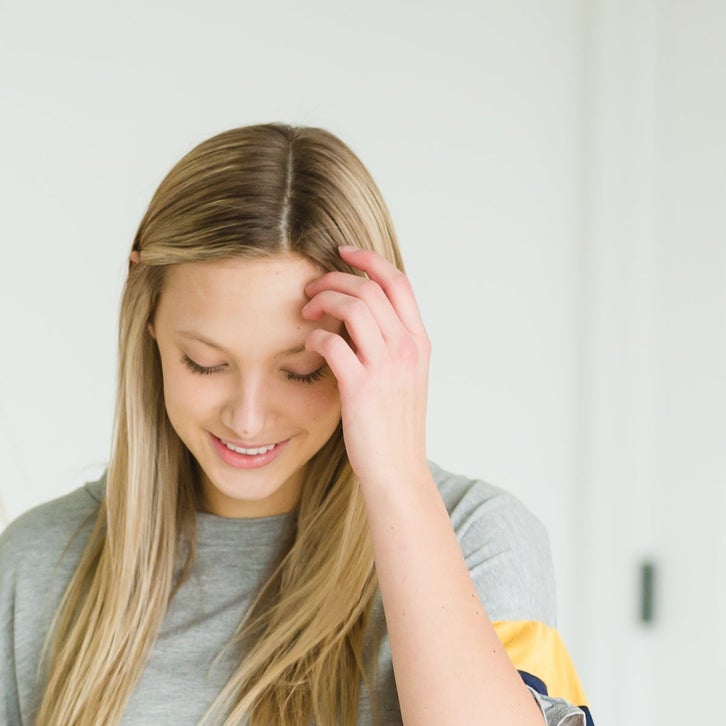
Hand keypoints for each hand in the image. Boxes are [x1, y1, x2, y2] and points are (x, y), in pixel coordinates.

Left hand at [301, 246, 430, 490]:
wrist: (397, 472)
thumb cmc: (393, 430)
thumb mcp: (404, 381)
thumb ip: (390, 347)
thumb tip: (360, 321)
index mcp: (419, 343)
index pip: (398, 282)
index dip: (369, 260)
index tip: (343, 253)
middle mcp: (407, 349)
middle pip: (370, 288)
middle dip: (335, 279)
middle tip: (311, 288)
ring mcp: (386, 367)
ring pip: (353, 307)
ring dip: (322, 300)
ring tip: (306, 310)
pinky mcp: (361, 388)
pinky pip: (332, 343)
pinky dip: (316, 335)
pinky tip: (308, 343)